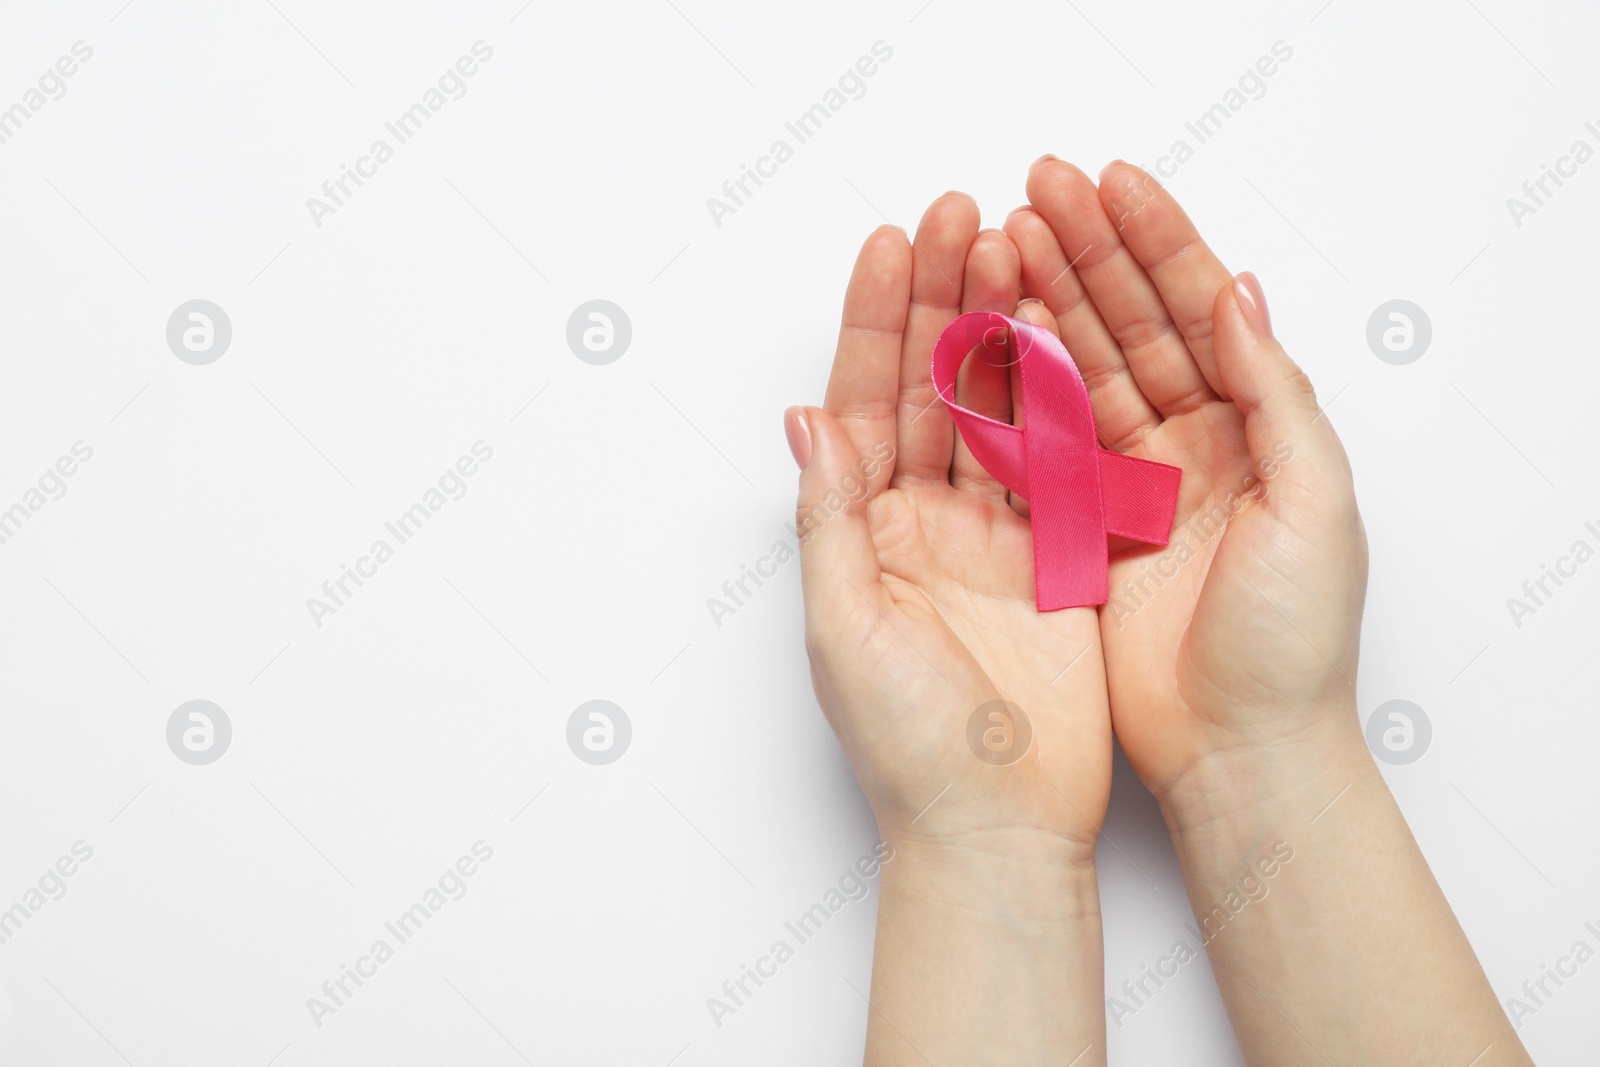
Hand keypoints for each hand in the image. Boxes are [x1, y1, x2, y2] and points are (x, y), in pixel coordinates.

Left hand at [790, 192, 1112, 863]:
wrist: (999, 828)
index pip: (863, 402)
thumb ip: (829, 520)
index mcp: (859, 534)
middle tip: (961, 213)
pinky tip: (1068, 329)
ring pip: (996, 408)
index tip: (894, 242)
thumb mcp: (846, 627)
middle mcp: (920, 524)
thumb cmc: (908, 747)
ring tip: (1015, 246)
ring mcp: (993, 536)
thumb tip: (804, 419)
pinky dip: (1062, 396)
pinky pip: (1059, 461)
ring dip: (1003, 329)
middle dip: (941, 299)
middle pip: (929, 387)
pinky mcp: (1057, 558)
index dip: (875, 321)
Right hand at [1005, 158, 1368, 797]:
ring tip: (999, 241)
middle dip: (1085, 253)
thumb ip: (1276, 396)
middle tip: (1033, 189)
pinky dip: (1016, 390)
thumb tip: (1239, 291)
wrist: (1239, 752)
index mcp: (1258, 429)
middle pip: (1133, 326)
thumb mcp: (1314, 507)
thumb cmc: (1292, 641)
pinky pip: (1042, 443)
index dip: (1154, 242)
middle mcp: (1193, 445)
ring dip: (1044, 304)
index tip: (1105, 182)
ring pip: (1081, 372)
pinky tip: (988, 338)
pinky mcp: (1081, 530)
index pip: (1199, 310)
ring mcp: (1132, 484)